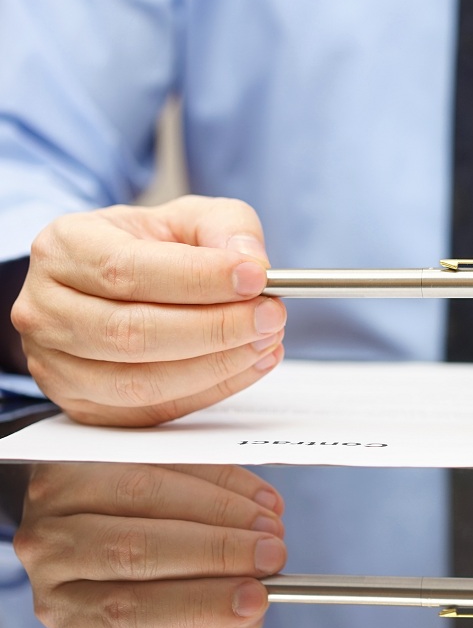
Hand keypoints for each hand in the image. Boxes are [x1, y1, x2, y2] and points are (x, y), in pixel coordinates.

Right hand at [12, 196, 286, 425]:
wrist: (112, 281)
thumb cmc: (149, 247)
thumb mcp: (188, 217)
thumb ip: (225, 227)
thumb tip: (252, 262)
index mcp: (65, 247)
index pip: (127, 270)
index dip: (198, 279)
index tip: (256, 278)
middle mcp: (48, 308)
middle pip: (132, 332)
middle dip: (215, 328)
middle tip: (270, 315)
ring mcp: (57, 364)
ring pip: (140, 381)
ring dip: (216, 365)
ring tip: (265, 340)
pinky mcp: (83, 406)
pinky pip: (152, 410)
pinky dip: (211, 390)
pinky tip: (249, 364)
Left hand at [13, 462, 287, 627]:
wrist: (97, 505)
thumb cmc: (139, 564)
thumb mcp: (166, 602)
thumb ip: (209, 617)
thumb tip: (253, 607)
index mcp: (66, 604)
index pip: (124, 611)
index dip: (196, 604)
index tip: (255, 599)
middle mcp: (49, 551)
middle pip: (134, 550)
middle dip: (217, 552)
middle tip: (273, 555)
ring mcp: (59, 492)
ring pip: (145, 494)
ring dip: (223, 510)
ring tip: (270, 526)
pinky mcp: (88, 447)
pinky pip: (162, 455)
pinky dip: (221, 475)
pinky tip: (257, 498)